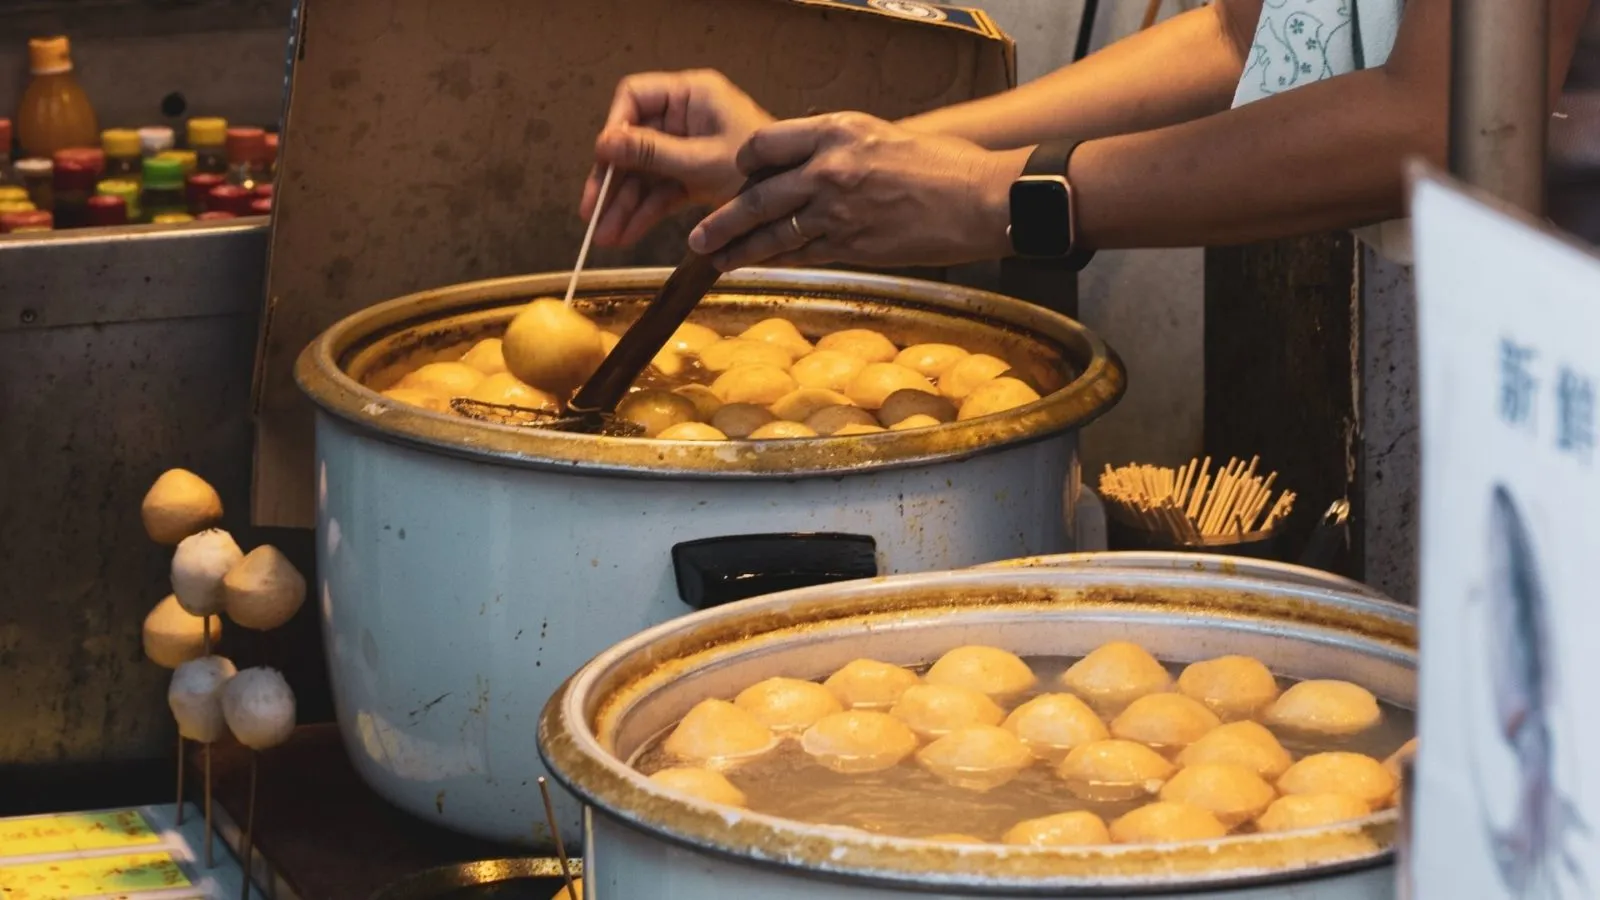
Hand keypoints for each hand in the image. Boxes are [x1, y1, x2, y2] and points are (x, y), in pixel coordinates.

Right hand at [582, 70, 774, 246]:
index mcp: (691, 95)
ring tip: (607, 235)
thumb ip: (653, 153)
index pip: (634, 97)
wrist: (796, 199)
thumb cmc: (765, 171)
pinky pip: (660, 191)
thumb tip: (604, 144)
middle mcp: (685, 116)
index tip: (603, 160)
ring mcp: (688, 146)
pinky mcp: (693, 174)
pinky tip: (626, 233)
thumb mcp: (703, 161)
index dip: (614, 128)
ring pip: (644, 173)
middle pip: (634, 142)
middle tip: (592, 212)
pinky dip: (644, 212)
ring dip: (624, 204)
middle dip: (613, 181)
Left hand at [687, 112, 1028, 270]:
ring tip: (715, 259)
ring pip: (773, 234)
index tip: (737, 175)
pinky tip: (761, 267)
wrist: (981, 200)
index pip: (765, 144)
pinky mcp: (853, 246)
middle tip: (698, 236)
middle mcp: (829, 169)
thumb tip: (807, 164)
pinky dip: (779, 262)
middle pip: (757, 196)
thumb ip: (838, 147)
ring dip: (739, 250)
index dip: (744, 163)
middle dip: (722, 220)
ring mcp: (838, 211)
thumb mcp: (882, 135)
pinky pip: (803, 255)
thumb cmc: (942, 166)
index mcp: (836, 131)